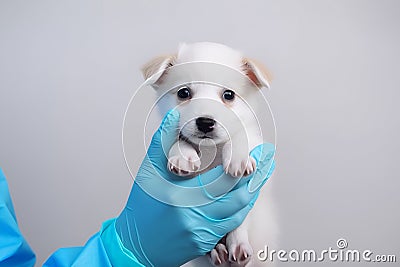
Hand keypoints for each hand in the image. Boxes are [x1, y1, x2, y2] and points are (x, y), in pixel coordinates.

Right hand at [114, 110, 274, 265]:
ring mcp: (202, 232)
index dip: (244, 164)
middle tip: (269, 160)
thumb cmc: (142, 207)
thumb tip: (176, 114)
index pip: (224, 178)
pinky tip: (247, 196)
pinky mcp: (205, 243)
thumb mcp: (149, 171)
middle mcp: (195, 214)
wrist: (135, 245)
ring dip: (252, 192)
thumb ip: (164, 141)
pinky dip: (242, 209)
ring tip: (262, 175)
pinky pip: (232, 226)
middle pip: (238, 195)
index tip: (258, 153)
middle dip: (256, 176)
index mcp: (182, 193)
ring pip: (239, 212)